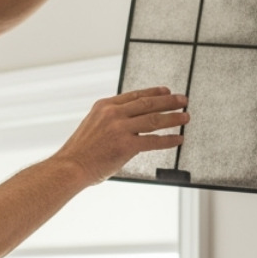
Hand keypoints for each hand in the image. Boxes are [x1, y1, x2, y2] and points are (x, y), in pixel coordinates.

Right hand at [52, 87, 188, 184]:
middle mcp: (113, 113)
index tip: (166, 91)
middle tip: (183, 100)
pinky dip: (169, 140)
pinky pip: (154, 141)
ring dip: (173, 118)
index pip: (135, 95)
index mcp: (105, 105)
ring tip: (186, 117)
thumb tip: (131, 121)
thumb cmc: (81, 151)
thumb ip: (111, 120)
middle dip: (169, 101)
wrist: (70, 167)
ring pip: (154, 119)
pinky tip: (178, 139)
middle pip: (148, 103)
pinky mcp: (126, 146)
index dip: (154, 92)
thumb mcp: (93, 125)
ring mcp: (120, 129)